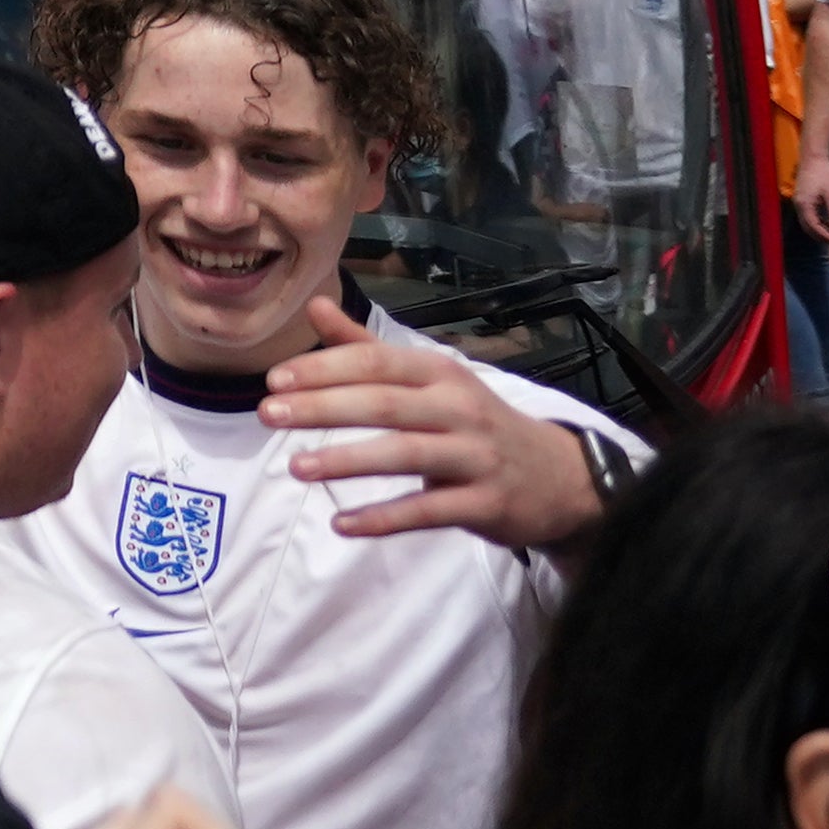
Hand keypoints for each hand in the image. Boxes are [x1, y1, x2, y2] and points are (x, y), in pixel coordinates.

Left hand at [263, 295, 606, 548]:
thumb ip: (366, 347)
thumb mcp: (430, 378)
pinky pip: (428, 511)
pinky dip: (384, 519)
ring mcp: (475, 456)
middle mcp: (460, 408)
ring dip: (347, 461)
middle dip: (322, 408)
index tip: (273, 380)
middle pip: (384, 404)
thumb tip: (313, 304)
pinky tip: (342, 524)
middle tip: (268, 415)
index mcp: (440, 372)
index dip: (323, 369)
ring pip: (404, 455)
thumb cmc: (476, 422)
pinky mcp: (485, 503)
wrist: (560, 477)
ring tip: (296, 468)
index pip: (376, 362)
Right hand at [794, 149, 828, 247]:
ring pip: (808, 222)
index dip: (826, 235)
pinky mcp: (803, 198)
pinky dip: (819, 221)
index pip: (814, 226)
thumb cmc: (823, 173)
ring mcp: (799, 201)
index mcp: (804, 205)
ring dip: (821, 229)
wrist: (813, 156)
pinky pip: (809, 215)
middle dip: (823, 236)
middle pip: (808, 227)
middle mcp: (799, 205)